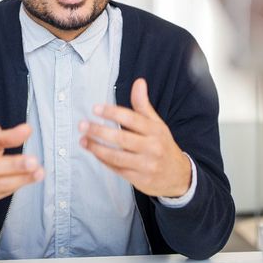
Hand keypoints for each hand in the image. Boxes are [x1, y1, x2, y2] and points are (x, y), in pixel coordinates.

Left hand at [79, 78, 191, 197]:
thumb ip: (143, 105)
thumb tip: (139, 82)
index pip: (132, 119)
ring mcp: (145, 165)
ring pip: (116, 156)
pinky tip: (94, 152)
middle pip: (121, 138)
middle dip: (99, 131)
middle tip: (83, 125)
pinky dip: (103, 160)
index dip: (112, 113)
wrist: (179, 176)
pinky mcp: (139, 180)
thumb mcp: (157, 124)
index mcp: (156, 131)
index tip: (95, 108)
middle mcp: (152, 148)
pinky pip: (117, 169)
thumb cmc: (163, 146)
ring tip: (83, 140)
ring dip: (96, 148)